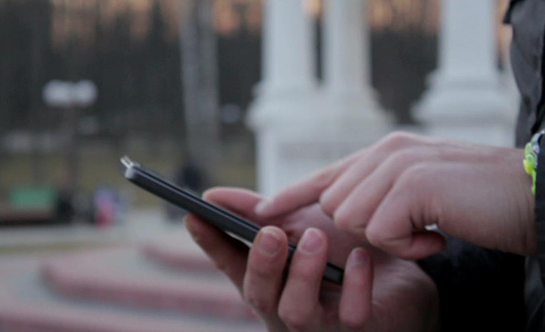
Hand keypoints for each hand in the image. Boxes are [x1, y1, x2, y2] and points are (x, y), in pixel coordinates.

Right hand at [185, 187, 438, 330]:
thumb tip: (213, 195)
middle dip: (261, 263)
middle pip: (258, 295)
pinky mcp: (357, 328)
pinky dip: (353, 284)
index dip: (210, 242)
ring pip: (296, 311)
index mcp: (270, 279)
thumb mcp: (299, 224)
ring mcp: (320, 323)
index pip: (230, 263)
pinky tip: (359, 257)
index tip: (194, 213)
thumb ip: (259, 212)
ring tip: (315, 238)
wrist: (399, 276)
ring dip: (302, 273)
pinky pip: (350, 314)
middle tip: (271, 233)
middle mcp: (286, 305)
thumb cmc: (341, 250)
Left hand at [255, 132, 535, 258]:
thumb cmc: (477, 200)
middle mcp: (385, 152)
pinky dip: (408, 245)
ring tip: (428, 227)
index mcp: (385, 152)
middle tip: (411, 227)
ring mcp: (397, 164)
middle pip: (334, 205)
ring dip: (389, 237)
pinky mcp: (410, 184)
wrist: (532, 196)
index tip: (259, 210)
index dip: (290, 194)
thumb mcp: (419, 193)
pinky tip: (438, 233)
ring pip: (351, 219)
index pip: (325, 174)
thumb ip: (379, 193)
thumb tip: (340, 211)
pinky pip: (380, 232)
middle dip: (364, 228)